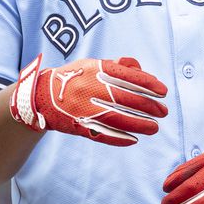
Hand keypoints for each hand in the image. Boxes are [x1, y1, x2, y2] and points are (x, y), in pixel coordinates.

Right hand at [9, 54, 167, 145]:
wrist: (40, 96)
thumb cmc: (73, 78)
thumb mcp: (91, 64)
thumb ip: (117, 66)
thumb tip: (141, 70)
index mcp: (94, 70)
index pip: (127, 76)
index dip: (147, 84)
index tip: (163, 91)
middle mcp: (89, 88)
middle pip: (125, 98)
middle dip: (147, 106)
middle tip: (163, 111)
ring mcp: (82, 108)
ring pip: (116, 118)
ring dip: (138, 124)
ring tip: (154, 127)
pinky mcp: (77, 125)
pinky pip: (101, 133)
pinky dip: (118, 137)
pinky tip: (134, 139)